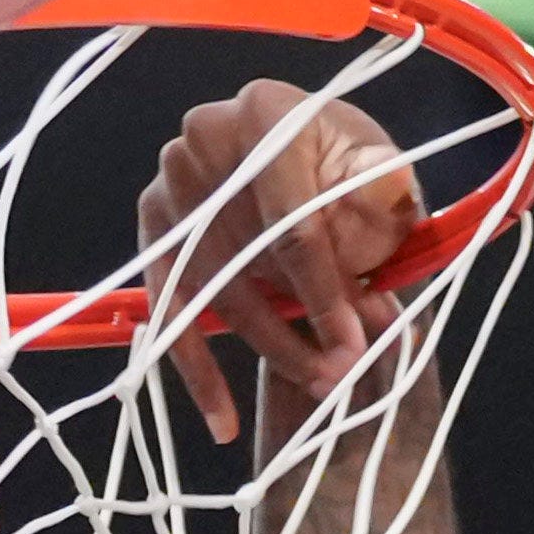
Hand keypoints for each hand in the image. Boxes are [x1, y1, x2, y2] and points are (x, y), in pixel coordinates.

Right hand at [136, 84, 424, 424]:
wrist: (306, 146)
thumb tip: (373, 315)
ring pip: (216, 292)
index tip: (357, 349)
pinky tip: (223, 422)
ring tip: (320, 389)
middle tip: (342, 378)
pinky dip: (197, 371)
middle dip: (301, 331)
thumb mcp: (380, 178)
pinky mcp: (153, 228)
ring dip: (270, 350)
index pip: (293, 224)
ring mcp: (170, 185)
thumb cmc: (349, 165)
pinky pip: (170, 310)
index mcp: (267, 111)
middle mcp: (204, 137)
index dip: (326, 294)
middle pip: (251, 261)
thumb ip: (378, 233)